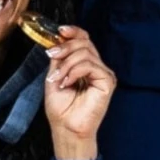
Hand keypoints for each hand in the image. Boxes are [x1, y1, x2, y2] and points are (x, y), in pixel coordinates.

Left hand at [40, 25, 116, 158]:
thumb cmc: (61, 108)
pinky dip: (75, 71)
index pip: (84, 40)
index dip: (73, 32)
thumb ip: (59, 58)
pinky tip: (68, 83)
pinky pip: (90, 65)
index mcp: (85, 65)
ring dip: (67, 64)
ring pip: (86, 53)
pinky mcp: (108, 81)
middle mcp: (96, 67)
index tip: (60, 31)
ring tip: (59, 79)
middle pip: (84, 43)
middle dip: (65, 47)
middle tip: (52, 57)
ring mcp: (103, 74)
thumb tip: (58, 40)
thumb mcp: (54, 76)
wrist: (66, 128)